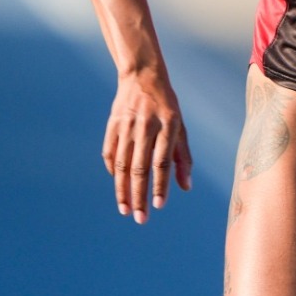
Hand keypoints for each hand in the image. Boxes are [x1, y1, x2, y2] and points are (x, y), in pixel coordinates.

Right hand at [102, 71, 192, 222]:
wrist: (142, 76)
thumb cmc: (167, 106)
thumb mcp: (181, 127)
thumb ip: (183, 157)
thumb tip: (185, 187)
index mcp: (168, 126)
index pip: (162, 162)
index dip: (160, 185)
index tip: (158, 206)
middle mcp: (146, 126)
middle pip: (140, 168)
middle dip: (140, 196)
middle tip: (141, 219)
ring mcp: (126, 125)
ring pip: (122, 164)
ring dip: (123, 190)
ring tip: (126, 210)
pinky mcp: (112, 125)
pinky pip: (109, 153)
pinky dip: (113, 172)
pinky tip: (119, 186)